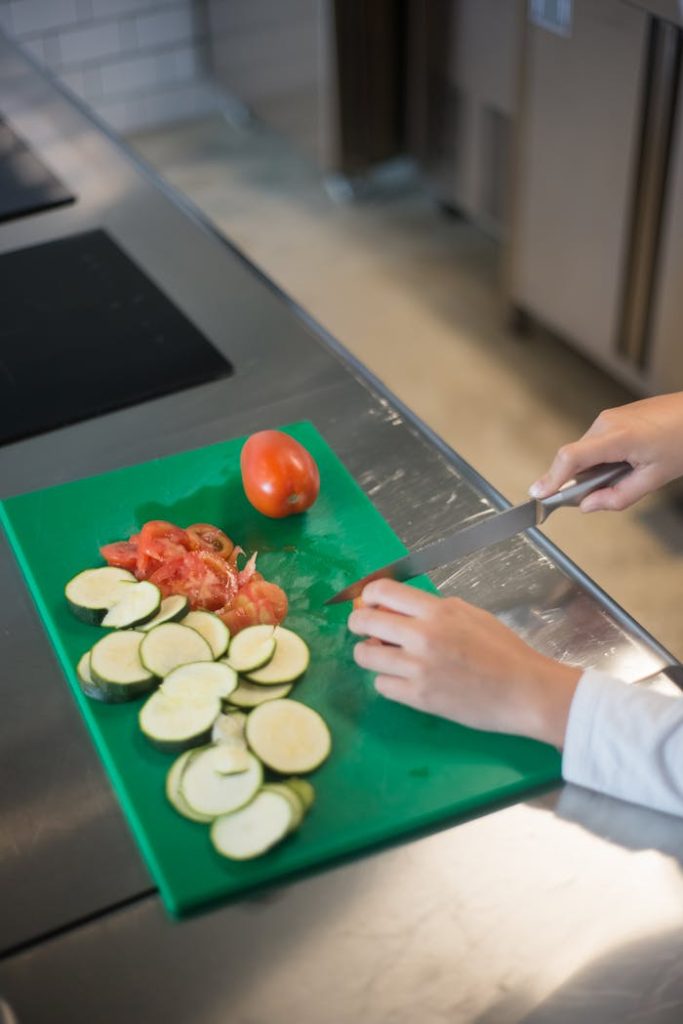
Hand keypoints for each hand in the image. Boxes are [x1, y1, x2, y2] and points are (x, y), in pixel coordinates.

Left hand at [348, 579, 581, 746]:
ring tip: (383, 657)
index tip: (370, 603)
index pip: (382, 591)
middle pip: (364, 622)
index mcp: (437, 611)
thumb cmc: (504, 651)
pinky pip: (381, 686)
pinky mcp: (418, 698)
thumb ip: (434, 609)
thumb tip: (399, 608)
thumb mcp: (471, 614)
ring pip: (365, 656)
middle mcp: (422, 636)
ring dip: (369, 654)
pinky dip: (387, 682)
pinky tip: (402, 679)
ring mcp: (418, 668)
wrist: (525, 691)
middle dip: (359, 624)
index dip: (369, 596)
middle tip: (365, 630)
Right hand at [529, 392, 682, 511]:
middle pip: (574, 458)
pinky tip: (625, 463)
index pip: (571, 458)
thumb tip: (588, 506)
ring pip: (584, 452)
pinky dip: (600, 459)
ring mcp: (608, 417)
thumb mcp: (655, 478)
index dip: (551, 478)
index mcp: (618, 437)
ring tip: (626, 474)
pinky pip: (594, 443)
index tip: (539, 494)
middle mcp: (606, 422)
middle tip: (597, 497)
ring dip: (592, 470)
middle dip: (577, 481)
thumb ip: (617, 497)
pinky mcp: (612, 417)